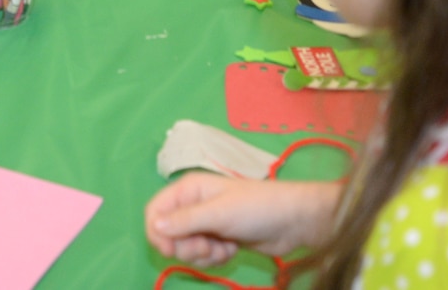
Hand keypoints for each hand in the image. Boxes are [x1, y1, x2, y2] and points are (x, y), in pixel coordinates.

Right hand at [143, 175, 339, 266]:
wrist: (292, 223)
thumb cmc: (256, 208)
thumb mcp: (219, 213)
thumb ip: (185, 220)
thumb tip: (154, 226)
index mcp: (189, 190)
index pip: (156, 211)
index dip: (157, 232)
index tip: (170, 249)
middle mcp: (194, 205)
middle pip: (169, 234)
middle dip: (186, 247)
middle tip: (207, 247)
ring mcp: (207, 224)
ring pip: (186, 248)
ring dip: (203, 254)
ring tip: (224, 247)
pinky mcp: (219, 240)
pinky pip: (203, 256)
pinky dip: (216, 257)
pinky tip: (232, 249)